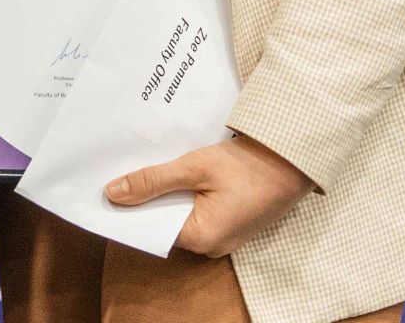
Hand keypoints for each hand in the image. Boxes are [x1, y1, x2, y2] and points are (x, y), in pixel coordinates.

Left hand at [105, 135, 313, 257]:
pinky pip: (200, 211)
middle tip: (126, 169)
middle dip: (149, 197)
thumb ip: (153, 181)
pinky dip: (188, 194)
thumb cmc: (248, 165)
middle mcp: (212, 245)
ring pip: (183, 215)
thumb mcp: (195, 167)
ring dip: (170, 193)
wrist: (294, 158)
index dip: (131, 208)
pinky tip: (180, 173)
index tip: (110, 188)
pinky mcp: (233, 222)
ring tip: (151, 166)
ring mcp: (225, 236)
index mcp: (201, 238)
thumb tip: (113, 194)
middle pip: (167, 222)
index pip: (152, 228)